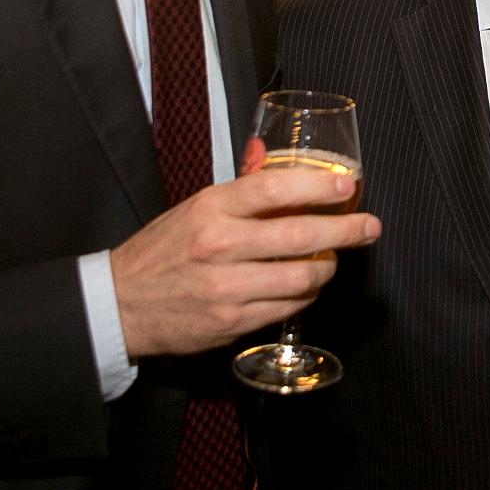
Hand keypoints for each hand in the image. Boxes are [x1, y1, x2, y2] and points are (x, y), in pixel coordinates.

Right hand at [111, 165, 379, 358]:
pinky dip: (304, 295)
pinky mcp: (231, 322)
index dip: (319, 186)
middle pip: (300, 235)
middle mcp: (221, 246)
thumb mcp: (195, 209)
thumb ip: (240, 193)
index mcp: (211, 208)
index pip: (275, 188)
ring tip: (333, 260)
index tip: (348, 185)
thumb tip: (282, 167)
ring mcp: (227, 287)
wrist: (119, 304)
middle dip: (345, 230)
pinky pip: (287, 308)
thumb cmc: (163, 250)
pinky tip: (306, 285)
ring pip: (301, 277)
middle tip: (369, 227)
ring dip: (327, 268)